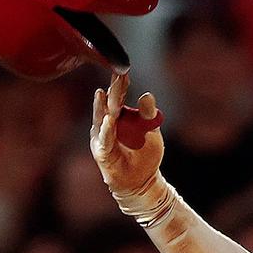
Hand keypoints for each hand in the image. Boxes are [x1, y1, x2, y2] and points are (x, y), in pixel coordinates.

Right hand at [91, 72, 165, 202]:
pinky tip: (108, 120)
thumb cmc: (145, 156)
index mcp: (118, 117)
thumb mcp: (151, 132)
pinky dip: (106, 131)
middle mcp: (106, 125)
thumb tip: (147, 95)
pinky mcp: (102, 154)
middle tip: (117, 74)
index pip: (117, 97)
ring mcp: (102, 139)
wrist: (142, 182)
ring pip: (101, 119)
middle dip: (113, 90)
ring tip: (103, 93)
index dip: (120, 84)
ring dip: (102, 107)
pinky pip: (104, 140)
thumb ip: (148, 115)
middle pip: (109, 104)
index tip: (123, 69)